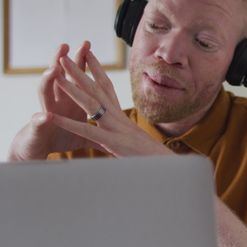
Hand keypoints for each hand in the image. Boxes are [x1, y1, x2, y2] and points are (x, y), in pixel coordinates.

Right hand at [7, 42, 102, 160]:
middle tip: (65, 46)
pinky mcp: (38, 129)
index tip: (88, 47)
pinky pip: (40, 123)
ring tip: (52, 71)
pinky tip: (44, 115)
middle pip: (58, 78)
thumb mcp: (82, 129)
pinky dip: (41, 119)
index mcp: (69, 101)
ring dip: (47, 82)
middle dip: (62, 62)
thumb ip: (96, 122)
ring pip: (44, 94)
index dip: (81, 64)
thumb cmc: (60, 137)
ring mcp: (45, 113)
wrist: (38, 149)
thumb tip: (114, 121)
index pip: (76, 78)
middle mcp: (55, 102)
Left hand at [50, 50, 171, 157]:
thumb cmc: (154, 156)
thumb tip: (126, 133)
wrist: (167, 164)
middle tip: (64, 56)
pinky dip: (68, 123)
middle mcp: (118, 117)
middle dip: (80, 72)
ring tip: (56, 75)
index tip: (88, 54)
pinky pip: (86, 130)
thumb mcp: (137, 141)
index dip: (97, 71)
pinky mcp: (112, 142)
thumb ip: (128, 134)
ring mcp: (114, 128)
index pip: (108, 89)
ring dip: (72, 88)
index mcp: (122, 116)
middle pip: (97, 90)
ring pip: (90, 103)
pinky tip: (52, 117)